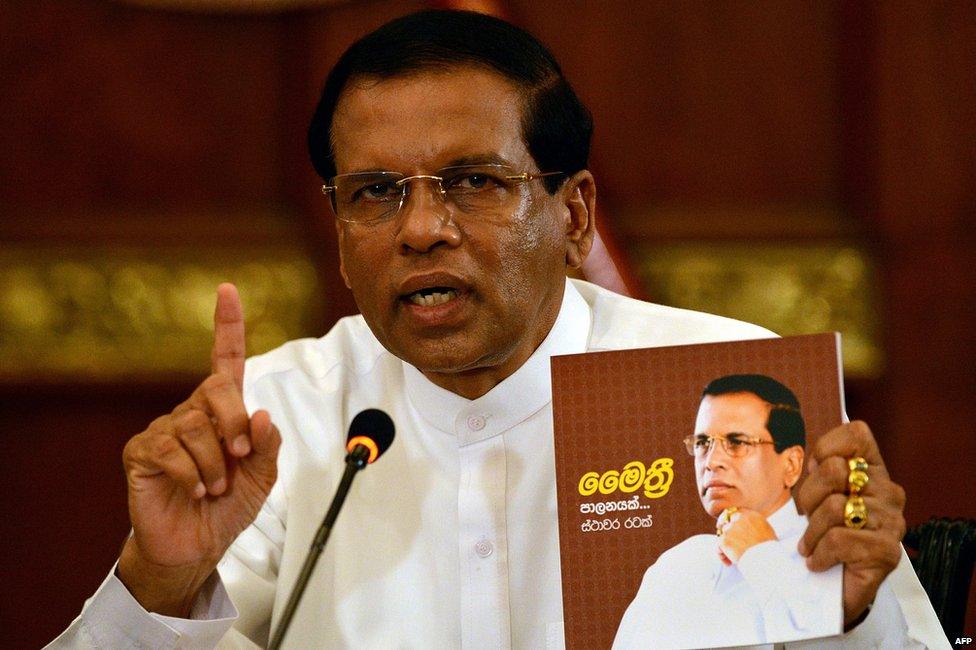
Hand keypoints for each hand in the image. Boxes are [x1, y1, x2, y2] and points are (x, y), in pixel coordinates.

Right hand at [118, 283, 280, 615]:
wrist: (196, 546)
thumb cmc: (229, 506)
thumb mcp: (262, 477)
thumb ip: (267, 446)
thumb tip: (261, 413)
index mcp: (223, 412)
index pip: (225, 359)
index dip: (227, 325)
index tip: (227, 290)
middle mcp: (192, 412)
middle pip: (216, 388)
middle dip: (234, 423)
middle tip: (239, 457)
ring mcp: (164, 430)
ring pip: (194, 426)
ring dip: (214, 464)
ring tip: (213, 487)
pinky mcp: (141, 452)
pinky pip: (170, 449)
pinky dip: (191, 474)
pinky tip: (194, 491)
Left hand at [717, 508, 776, 564]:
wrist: (767, 559)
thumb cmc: (770, 549)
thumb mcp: (766, 530)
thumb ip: (754, 524)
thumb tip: (749, 527)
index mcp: (750, 515)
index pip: (736, 512)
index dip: (731, 519)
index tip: (730, 525)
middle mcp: (739, 518)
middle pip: (725, 519)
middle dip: (724, 527)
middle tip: (725, 537)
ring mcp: (730, 529)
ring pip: (722, 534)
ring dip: (725, 545)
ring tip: (732, 558)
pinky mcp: (724, 540)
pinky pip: (719, 547)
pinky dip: (723, 556)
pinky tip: (729, 563)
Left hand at [797, 421, 905, 627]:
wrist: (835, 589)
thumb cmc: (823, 536)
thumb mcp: (815, 496)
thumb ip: (819, 471)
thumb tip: (810, 458)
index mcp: (873, 471)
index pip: (856, 433)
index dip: (826, 448)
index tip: (814, 473)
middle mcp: (889, 492)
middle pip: (834, 470)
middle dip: (808, 496)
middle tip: (807, 519)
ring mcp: (893, 522)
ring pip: (835, 507)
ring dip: (812, 532)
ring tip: (811, 546)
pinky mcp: (888, 552)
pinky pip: (840, 540)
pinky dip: (820, 554)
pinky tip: (819, 563)